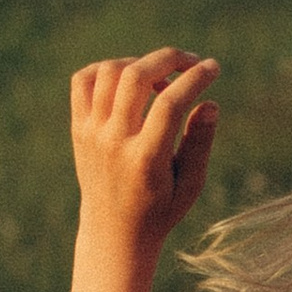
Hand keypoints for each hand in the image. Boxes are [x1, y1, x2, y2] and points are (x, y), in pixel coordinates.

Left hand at [68, 46, 218, 248]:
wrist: (112, 233)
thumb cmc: (160, 209)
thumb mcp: (190, 185)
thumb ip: (200, 143)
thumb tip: (211, 103)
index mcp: (145, 159)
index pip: (170, 103)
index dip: (195, 78)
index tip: (213, 68)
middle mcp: (113, 141)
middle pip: (136, 77)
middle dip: (169, 59)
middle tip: (191, 61)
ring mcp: (91, 133)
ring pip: (109, 72)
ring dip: (141, 64)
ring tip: (162, 79)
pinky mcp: (78, 128)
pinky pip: (84, 80)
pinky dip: (107, 69)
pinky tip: (130, 80)